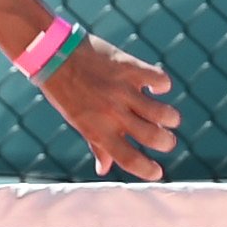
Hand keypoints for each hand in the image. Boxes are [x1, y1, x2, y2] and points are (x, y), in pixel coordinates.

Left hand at [46, 36, 179, 180]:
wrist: (55, 55)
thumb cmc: (66, 92)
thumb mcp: (78, 122)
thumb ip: (97, 144)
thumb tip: (104, 169)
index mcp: (98, 131)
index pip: (128, 159)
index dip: (147, 170)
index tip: (157, 172)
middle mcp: (112, 113)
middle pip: (153, 137)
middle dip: (166, 142)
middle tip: (166, 140)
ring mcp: (123, 91)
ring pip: (162, 112)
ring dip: (170, 118)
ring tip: (169, 118)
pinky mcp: (130, 68)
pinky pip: (159, 80)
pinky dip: (163, 85)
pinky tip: (156, 86)